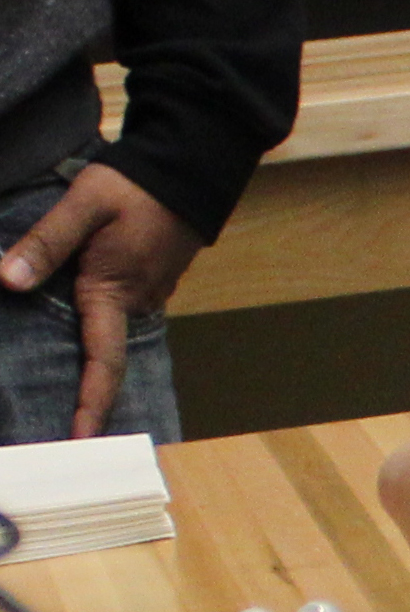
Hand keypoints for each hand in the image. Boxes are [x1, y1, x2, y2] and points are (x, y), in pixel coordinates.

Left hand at [1, 165, 199, 439]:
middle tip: (66, 428)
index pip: (102, 361)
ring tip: (69, 389)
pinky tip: (84, 326)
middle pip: (105, 358)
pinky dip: (101, 329)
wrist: (189, 171)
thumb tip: (7, 279)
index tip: (78, 439)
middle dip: (88, 394)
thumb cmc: (135, 186)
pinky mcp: (148, 281)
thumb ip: (45, 242)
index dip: (89, 403)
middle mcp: (134, 303)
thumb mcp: (83, 204)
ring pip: (111, 334)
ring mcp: (146, 295)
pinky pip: (119, 313)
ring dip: (92, 360)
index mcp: (113, 291)